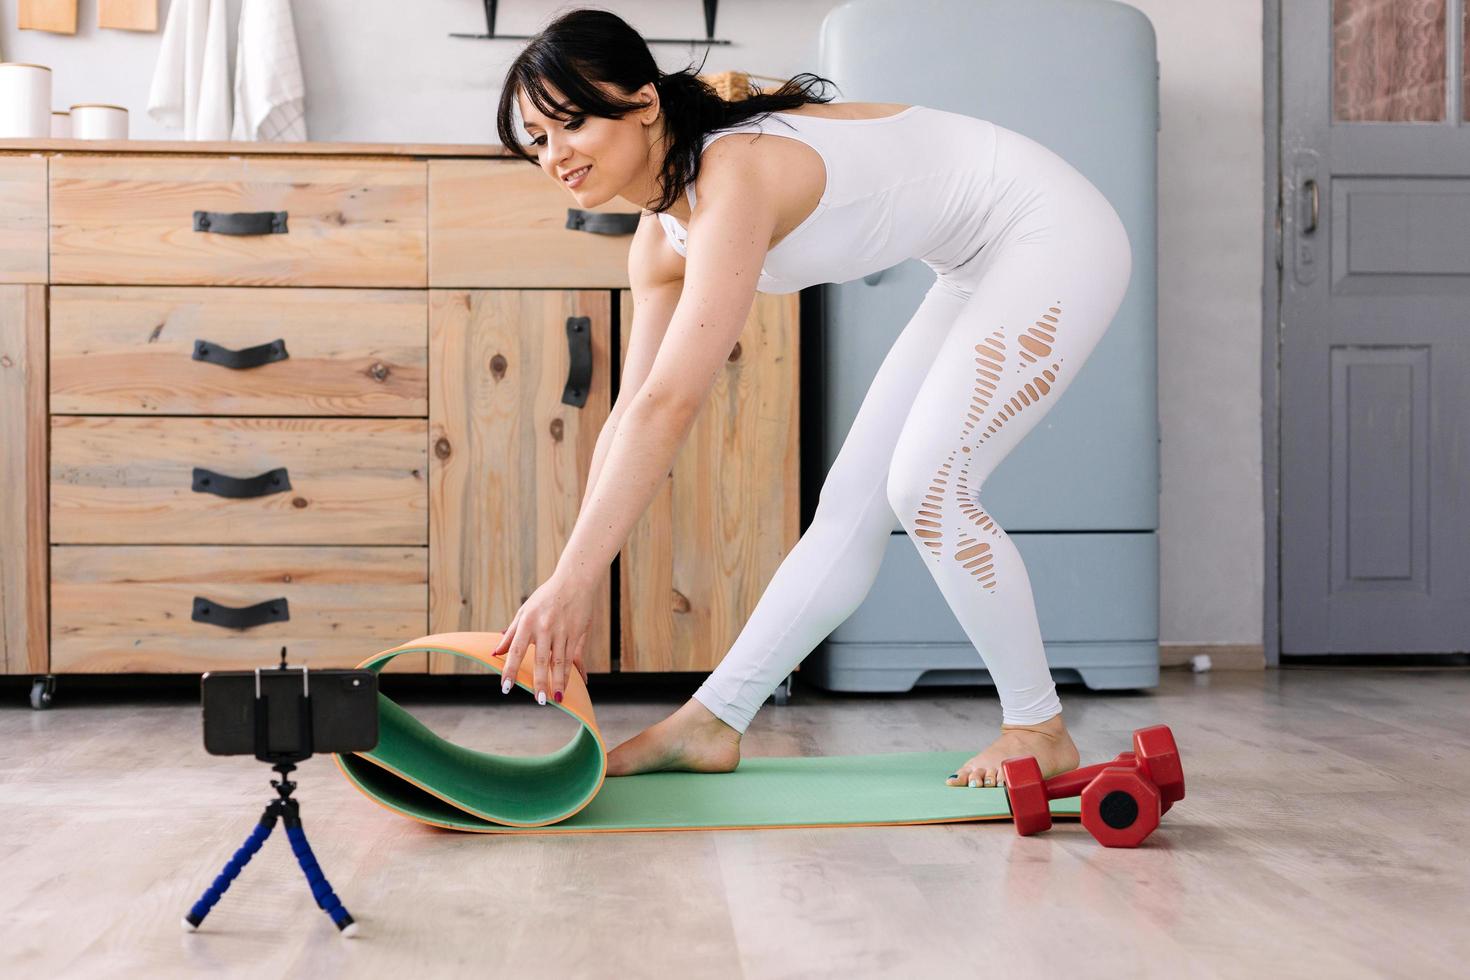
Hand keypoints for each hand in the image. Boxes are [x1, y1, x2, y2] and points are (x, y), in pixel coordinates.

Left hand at [492, 568, 595, 703]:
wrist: (575, 580)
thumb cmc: (546, 597)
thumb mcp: (524, 611)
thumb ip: (511, 633)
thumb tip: (495, 652)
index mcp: (528, 621)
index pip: (516, 650)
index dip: (510, 669)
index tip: (506, 687)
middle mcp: (545, 627)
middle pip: (542, 660)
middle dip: (540, 681)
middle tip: (538, 700)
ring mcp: (564, 630)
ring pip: (561, 661)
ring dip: (559, 682)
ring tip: (555, 699)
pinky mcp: (578, 633)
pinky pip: (576, 656)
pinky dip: (575, 672)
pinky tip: (577, 685)